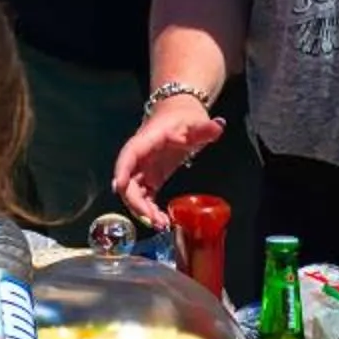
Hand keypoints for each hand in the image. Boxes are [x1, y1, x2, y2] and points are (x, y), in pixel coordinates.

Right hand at [111, 93, 226, 227]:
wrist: (180, 114)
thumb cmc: (184, 117)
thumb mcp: (197, 122)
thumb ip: (206, 128)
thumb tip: (218, 126)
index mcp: (149, 140)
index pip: (130, 154)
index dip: (122, 170)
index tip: (120, 187)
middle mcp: (141, 156)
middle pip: (128, 181)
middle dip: (136, 201)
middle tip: (153, 218)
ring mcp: (144, 168)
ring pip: (134, 192)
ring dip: (143, 210)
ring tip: (161, 224)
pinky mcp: (151, 177)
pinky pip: (144, 196)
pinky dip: (149, 209)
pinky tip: (162, 220)